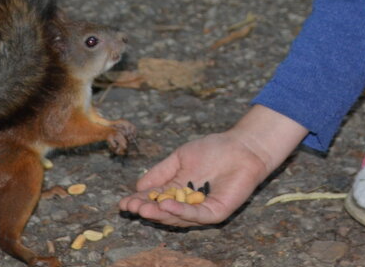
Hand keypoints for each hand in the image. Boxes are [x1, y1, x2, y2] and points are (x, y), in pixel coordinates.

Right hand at [118, 105, 306, 227]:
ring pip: (177, 218)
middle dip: (146, 210)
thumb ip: (161, 172)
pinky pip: (196, 216)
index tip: (123, 203)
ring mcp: (201, 210)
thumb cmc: (213, 149)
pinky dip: (180, 212)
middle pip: (163, 213)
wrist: (241, 146)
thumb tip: (137, 186)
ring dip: (159, 214)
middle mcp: (187, 205)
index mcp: (177, 192)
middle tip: (132, 207)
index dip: (139, 202)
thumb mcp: (180, 157)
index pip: (155, 200)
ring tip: (144, 207)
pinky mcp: (216, 212)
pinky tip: (166, 205)